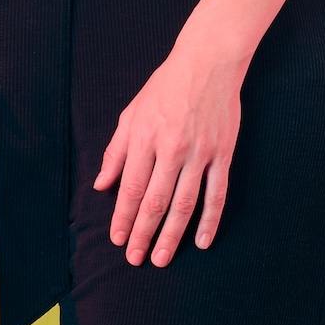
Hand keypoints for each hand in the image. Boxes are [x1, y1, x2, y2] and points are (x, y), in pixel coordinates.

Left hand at [93, 38, 245, 265]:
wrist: (208, 64)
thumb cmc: (164, 88)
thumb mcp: (131, 114)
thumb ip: (116, 152)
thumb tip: (101, 185)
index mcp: (145, 138)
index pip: (130, 187)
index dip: (123, 217)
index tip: (118, 239)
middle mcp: (171, 149)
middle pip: (155, 201)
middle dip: (143, 234)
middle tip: (136, 259)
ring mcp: (200, 153)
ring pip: (184, 204)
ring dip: (172, 235)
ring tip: (163, 258)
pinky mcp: (223, 155)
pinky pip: (217, 194)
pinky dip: (210, 221)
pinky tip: (202, 242)